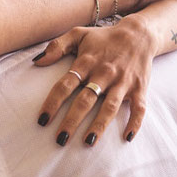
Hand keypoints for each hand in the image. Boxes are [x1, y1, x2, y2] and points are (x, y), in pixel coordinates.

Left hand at [33, 17, 155, 145]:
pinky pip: (139, 108)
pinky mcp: (139, 88)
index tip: (42, 120)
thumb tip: (37, 62)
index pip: (66, 85)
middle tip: (60, 139)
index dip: (53, 102)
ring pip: (110, 107)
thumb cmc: (104, 38)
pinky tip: (127, 137)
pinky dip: (135, 122)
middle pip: (86, 100)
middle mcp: (104, 74)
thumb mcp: (78, 34)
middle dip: (72, 121)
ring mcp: (123, 82)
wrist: (139, 34)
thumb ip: (57, 46)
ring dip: (99, 126)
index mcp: (87, 62)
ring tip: (88, 142)